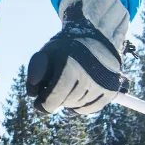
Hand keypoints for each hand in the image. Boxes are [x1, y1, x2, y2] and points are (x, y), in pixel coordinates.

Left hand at [26, 0, 129, 114]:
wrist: (96, 36)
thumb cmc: (66, 47)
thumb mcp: (46, 53)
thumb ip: (34, 72)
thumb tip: (33, 95)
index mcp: (70, 67)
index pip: (53, 99)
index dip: (43, 104)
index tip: (39, 102)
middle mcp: (89, 77)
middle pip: (65, 103)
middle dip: (56, 99)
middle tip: (53, 90)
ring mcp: (102, 85)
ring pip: (78, 106)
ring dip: (68, 102)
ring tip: (66, 87)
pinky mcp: (111, 90)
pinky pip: (91, 108)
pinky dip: (82, 105)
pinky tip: (76, 95)